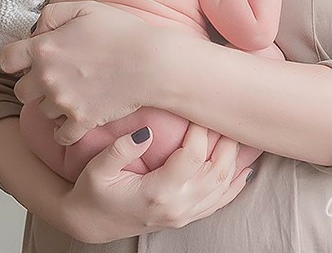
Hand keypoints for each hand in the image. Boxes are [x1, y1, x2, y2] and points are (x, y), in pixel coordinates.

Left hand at [0, 0, 177, 145]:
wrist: (153, 62)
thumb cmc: (123, 32)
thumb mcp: (85, 8)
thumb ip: (53, 14)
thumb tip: (37, 29)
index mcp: (44, 48)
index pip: (6, 59)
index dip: (15, 59)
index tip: (26, 59)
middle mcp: (48, 77)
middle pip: (20, 91)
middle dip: (33, 84)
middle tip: (54, 77)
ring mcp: (64, 102)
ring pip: (41, 112)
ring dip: (52, 104)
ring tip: (73, 93)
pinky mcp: (81, 121)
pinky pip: (61, 136)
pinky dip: (65, 130)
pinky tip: (75, 119)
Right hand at [60, 123, 253, 243]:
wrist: (89, 224)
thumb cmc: (91, 193)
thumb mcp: (97, 169)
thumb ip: (121, 149)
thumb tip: (147, 130)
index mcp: (157, 193)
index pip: (192, 156)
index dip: (200, 131)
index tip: (198, 108)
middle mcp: (176, 207)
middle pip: (215, 170)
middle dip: (225, 141)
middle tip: (225, 115)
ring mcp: (183, 215)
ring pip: (222, 187)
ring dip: (233, 160)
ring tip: (237, 134)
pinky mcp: (184, 218)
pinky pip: (218, 203)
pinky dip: (233, 186)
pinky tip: (242, 170)